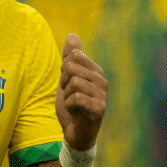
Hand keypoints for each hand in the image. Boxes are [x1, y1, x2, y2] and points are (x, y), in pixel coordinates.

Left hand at [56, 33, 107, 150]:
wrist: (74, 132)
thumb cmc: (72, 105)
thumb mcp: (67, 78)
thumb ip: (69, 57)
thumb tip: (73, 35)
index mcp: (95, 71)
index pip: (74, 56)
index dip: (64, 70)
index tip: (68, 84)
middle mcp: (102, 81)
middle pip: (71, 68)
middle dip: (64, 83)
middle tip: (70, 96)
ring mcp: (102, 95)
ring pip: (73, 83)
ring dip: (66, 96)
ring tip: (74, 104)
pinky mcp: (99, 109)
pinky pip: (76, 98)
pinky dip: (69, 105)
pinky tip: (76, 112)